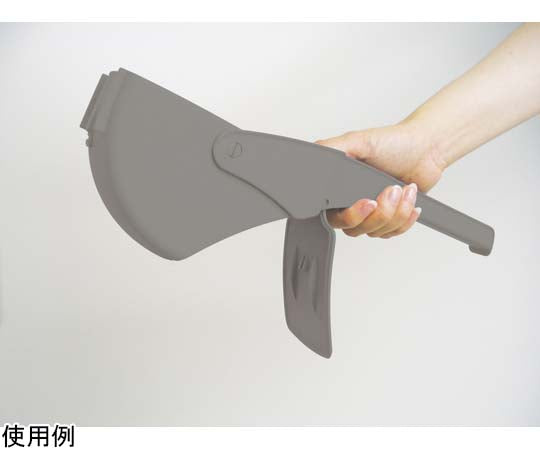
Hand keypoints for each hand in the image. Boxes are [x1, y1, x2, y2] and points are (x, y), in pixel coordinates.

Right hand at [317, 122, 446, 238]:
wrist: (427, 149)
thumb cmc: (396, 142)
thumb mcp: (358, 140)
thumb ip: (332, 149)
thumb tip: (313, 156)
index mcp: (339, 186)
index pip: (334, 216)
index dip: (352, 215)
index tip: (368, 202)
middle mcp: (352, 201)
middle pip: (355, 228)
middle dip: (379, 213)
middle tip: (391, 191)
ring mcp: (372, 212)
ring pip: (376, 231)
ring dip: (396, 213)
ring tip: (404, 190)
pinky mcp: (390, 219)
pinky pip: (392, 233)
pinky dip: (405, 218)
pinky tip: (409, 200)